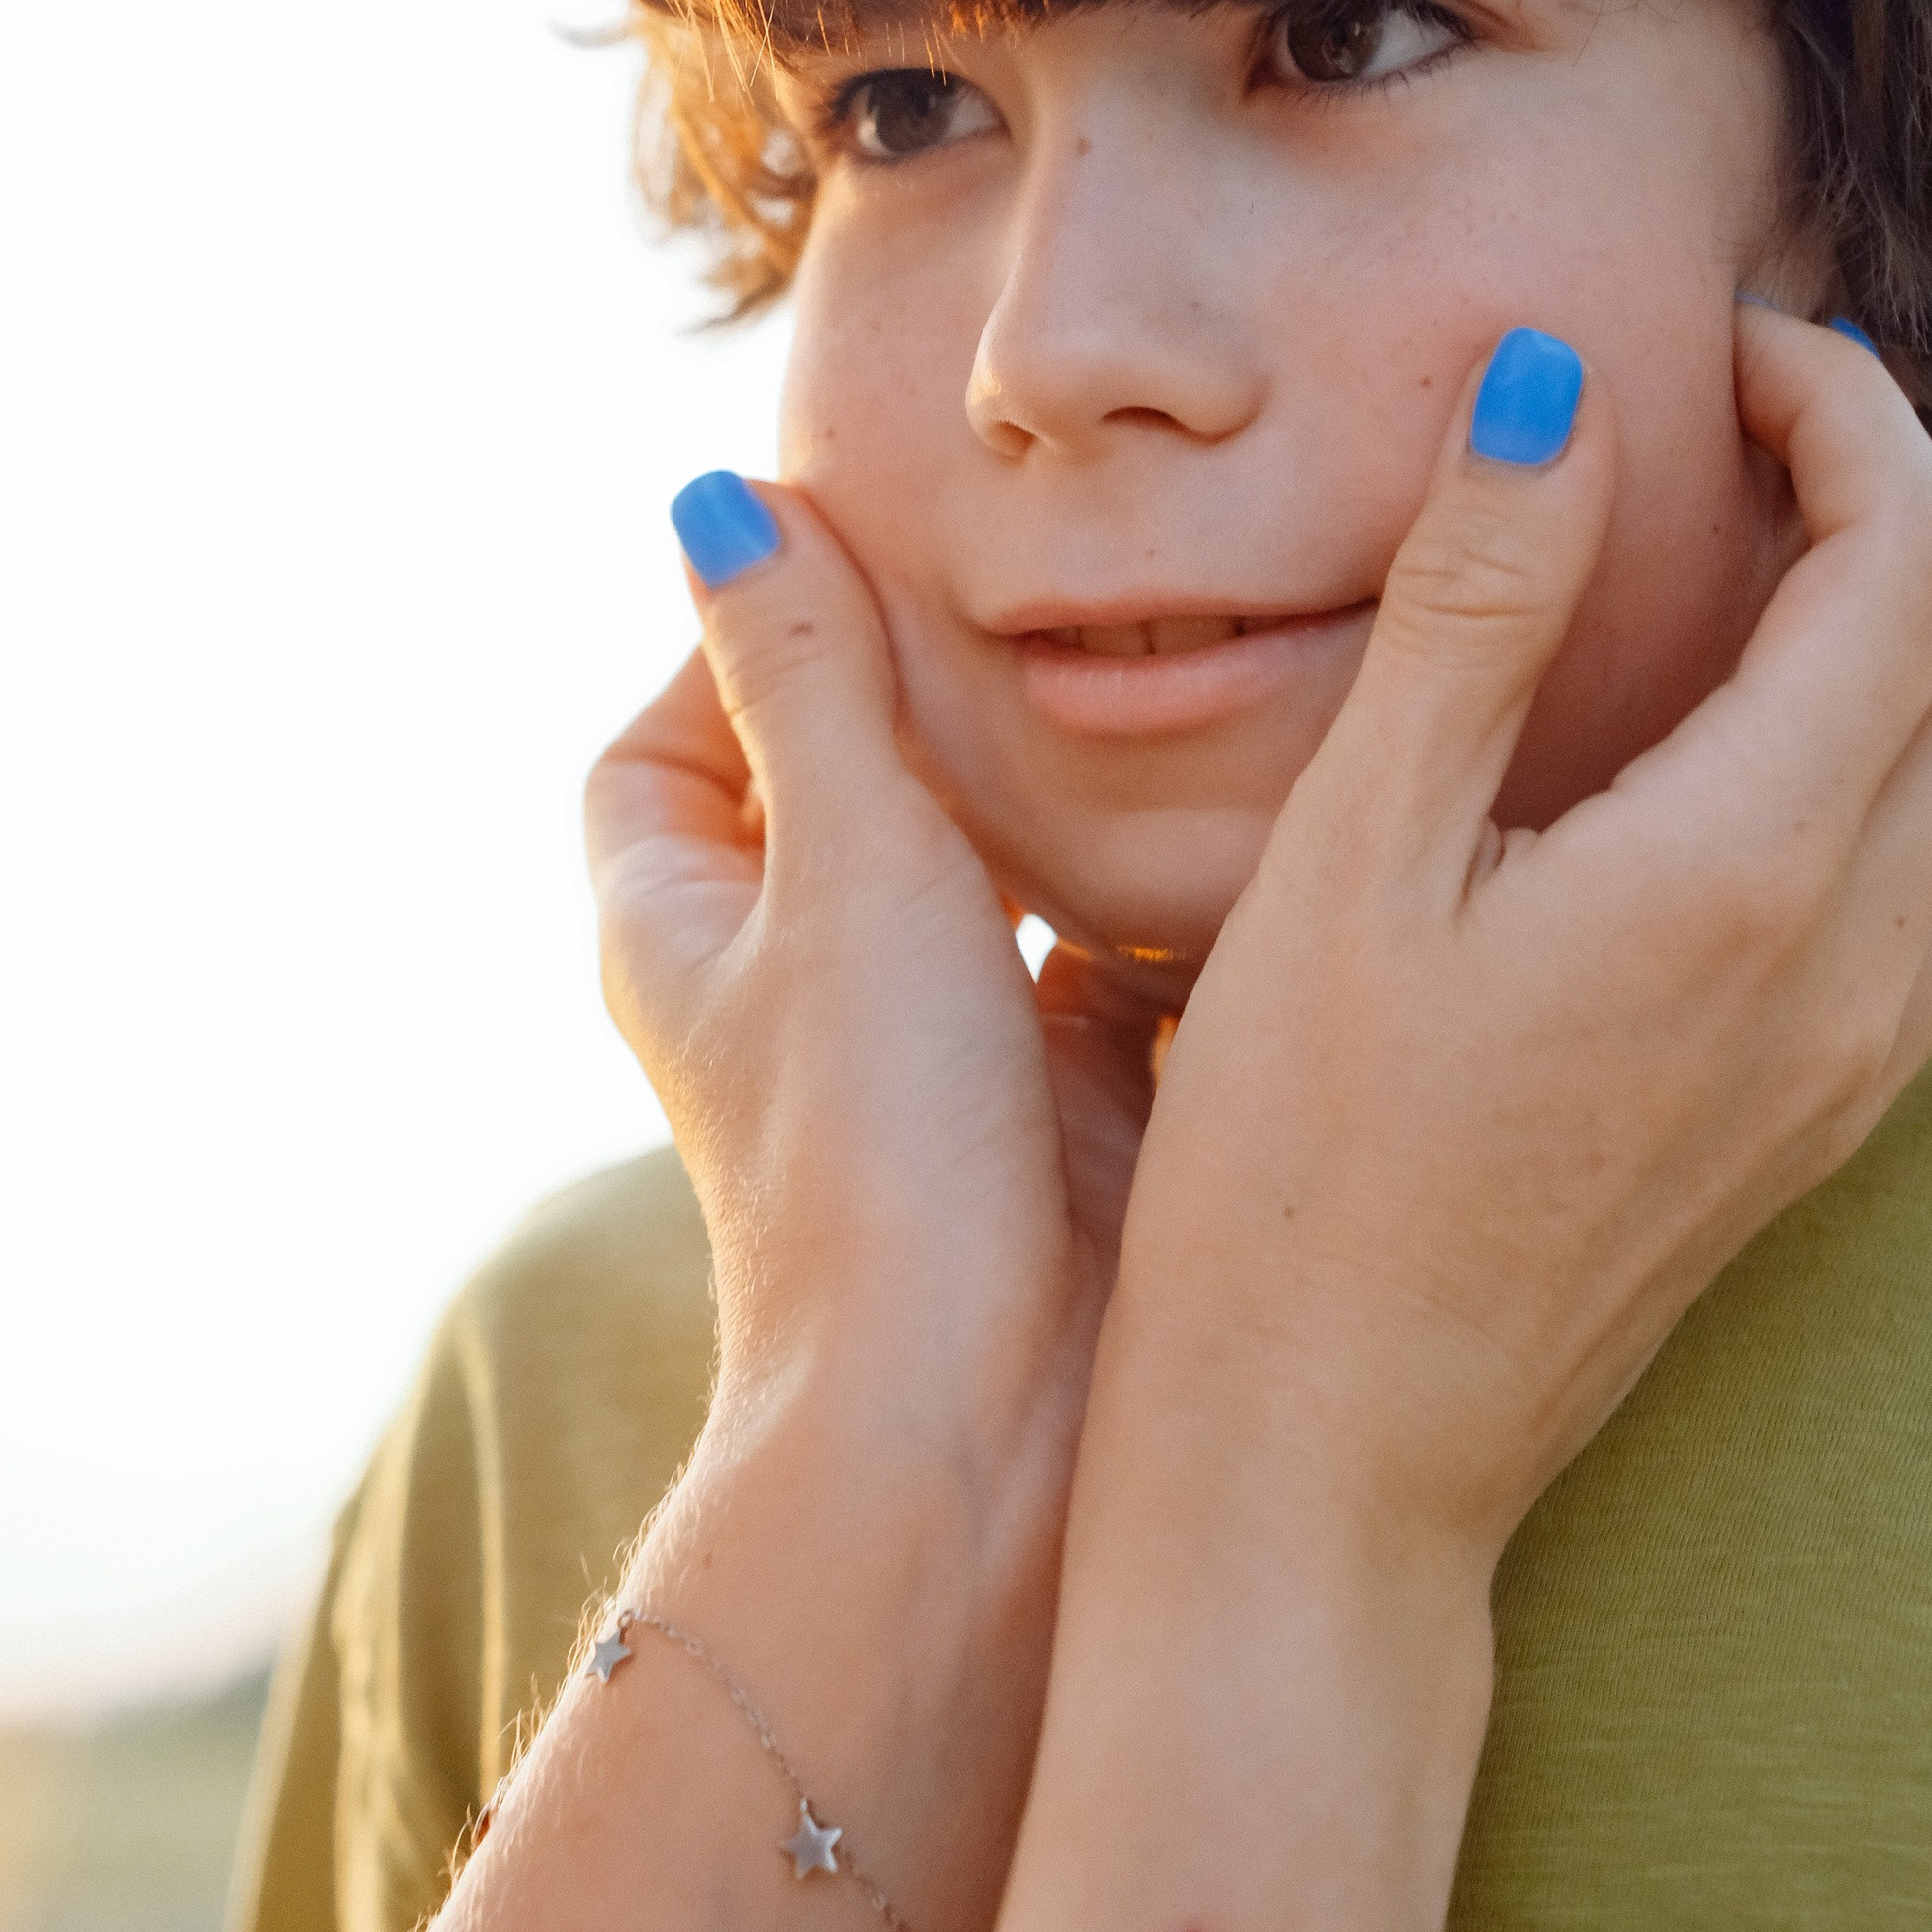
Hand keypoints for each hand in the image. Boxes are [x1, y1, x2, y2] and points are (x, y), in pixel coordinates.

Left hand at [586, 479, 1156, 1466]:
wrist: (986, 1430)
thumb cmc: (878, 1152)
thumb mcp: (843, 865)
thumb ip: (803, 677)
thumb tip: (720, 501)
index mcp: (686, 923)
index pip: (673, 733)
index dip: (747, 634)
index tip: (869, 554)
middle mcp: (800, 988)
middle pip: (853, 790)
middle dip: (945, 696)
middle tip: (1056, 593)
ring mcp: (936, 1052)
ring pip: (998, 868)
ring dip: (1070, 787)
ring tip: (1171, 675)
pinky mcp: (1068, 1106)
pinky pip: (1111, 955)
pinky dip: (1166, 889)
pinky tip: (1258, 804)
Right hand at [1107, 307, 1931, 1621]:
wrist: (1326, 1469)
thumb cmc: (1289, 1183)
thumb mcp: (1345, 867)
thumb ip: (1473, 613)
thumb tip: (1560, 390)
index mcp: (1739, 872)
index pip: (1917, 559)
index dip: (1847, 410)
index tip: (1724, 352)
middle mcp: (1846, 964)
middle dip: (1909, 493)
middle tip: (1751, 433)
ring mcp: (1846, 1060)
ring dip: (1926, 632)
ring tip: (1763, 570)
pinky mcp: (1808, 1128)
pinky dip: (1905, 770)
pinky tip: (1757, 768)